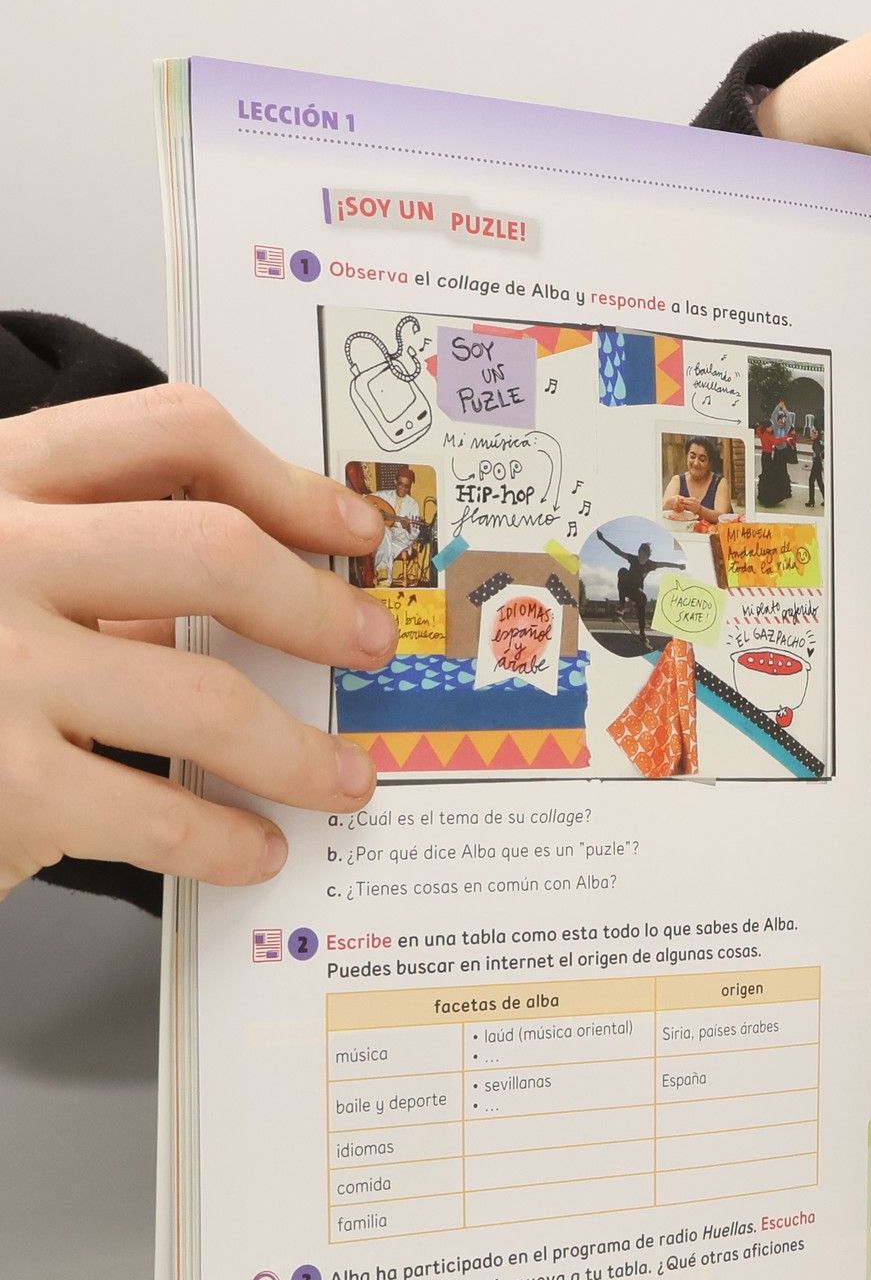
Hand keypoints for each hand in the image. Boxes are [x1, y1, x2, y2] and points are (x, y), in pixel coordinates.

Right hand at [0, 383, 397, 899]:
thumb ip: (93, 561)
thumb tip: (270, 588)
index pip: (173, 433)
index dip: (291, 481)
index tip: (357, 531)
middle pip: (213, 551)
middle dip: (318, 609)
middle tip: (369, 649)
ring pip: (207, 697)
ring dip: (300, 752)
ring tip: (343, 780)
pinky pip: (160, 814)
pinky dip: (229, 840)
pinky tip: (253, 846)